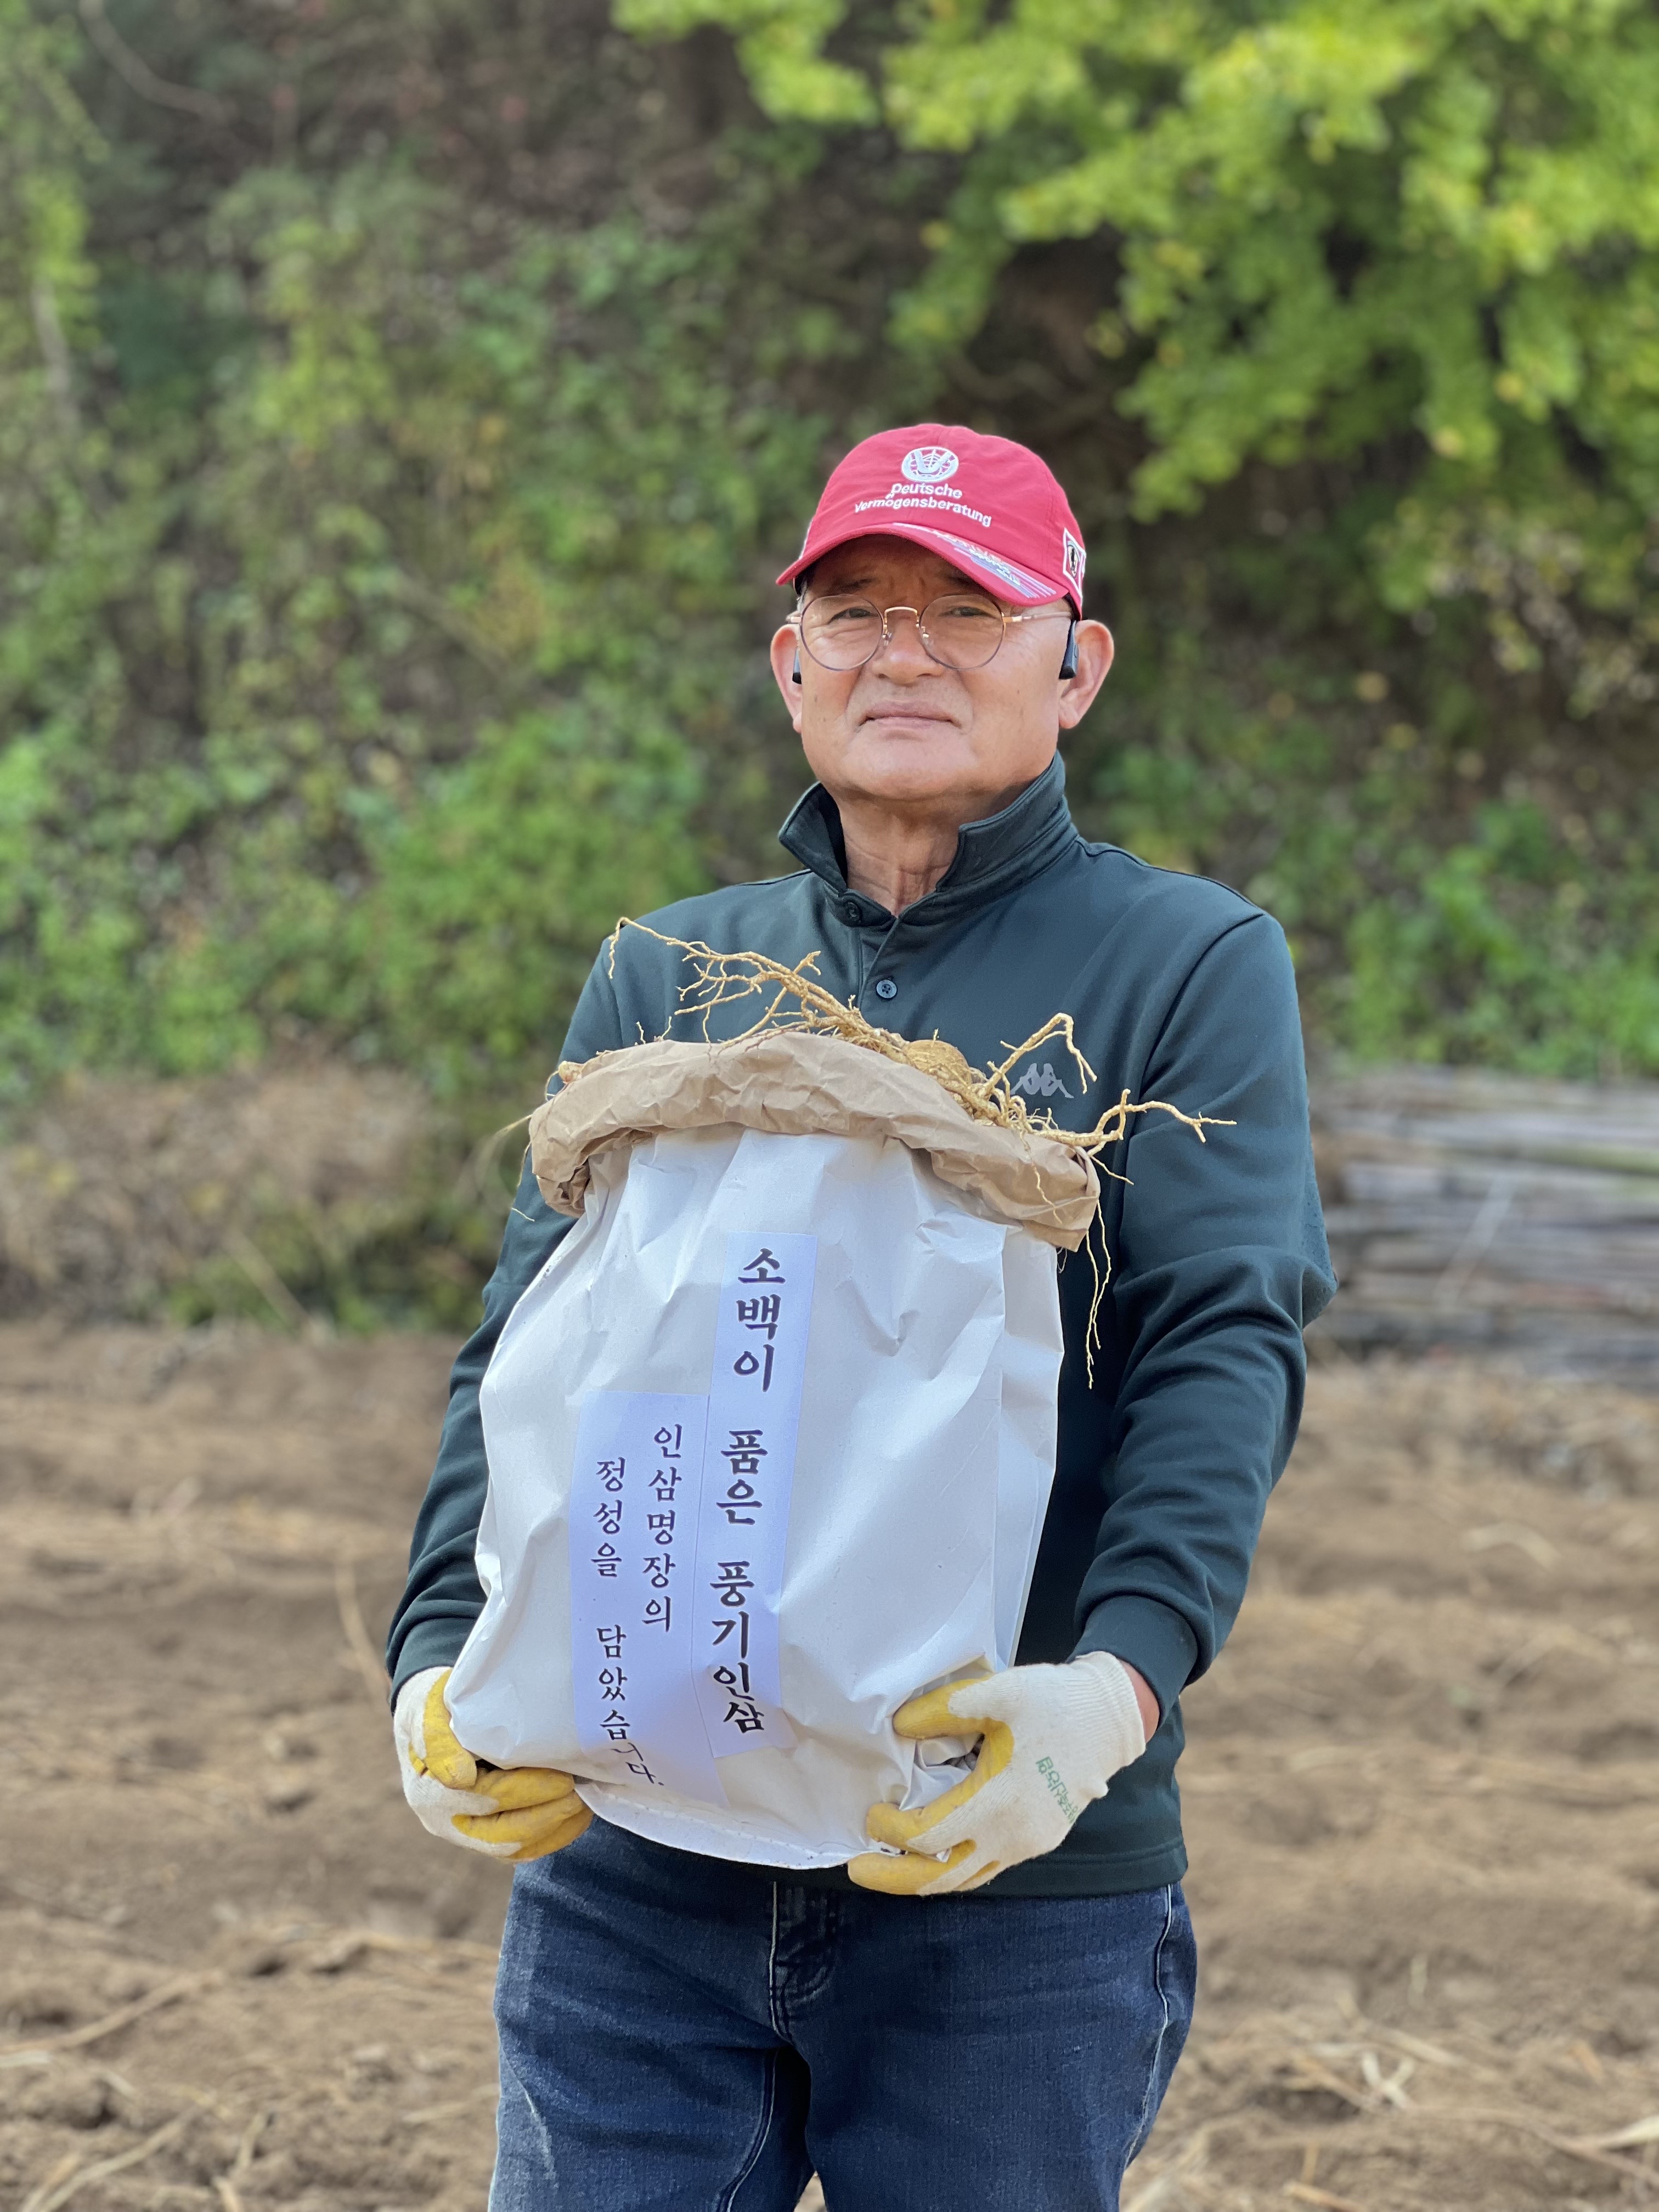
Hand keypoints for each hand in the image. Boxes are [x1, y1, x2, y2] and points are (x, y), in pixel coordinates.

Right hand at [393, 1667, 591, 1860]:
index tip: (563, 1778)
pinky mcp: (483, 1838)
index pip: (485, 1797)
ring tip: (583, 1803)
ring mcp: (463, 1834)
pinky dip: (551, 1837)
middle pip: (501, 1834)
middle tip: (579, 1791)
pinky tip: (576, 1816)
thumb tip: (459, 1778)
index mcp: (428, 1790)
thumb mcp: (430, 1708)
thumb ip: (437, 1738)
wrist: (430, 1719)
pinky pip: (518, 1851)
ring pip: (512, 1849)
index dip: (528, 1791)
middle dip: (547, 1814)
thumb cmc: (438, 1706)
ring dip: (553, 1829)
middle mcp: (443, 1822)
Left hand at [846, 1653, 1147, 1895]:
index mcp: (1001, 1801)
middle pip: (944, 1877)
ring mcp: (1028, 1844)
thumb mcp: (997, 1692)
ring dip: (922, 1880)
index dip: (893, 1830)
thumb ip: (943, 1710)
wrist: (1108, 1719)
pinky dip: (952, 1870)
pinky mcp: (1036, 1842)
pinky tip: (931, 1857)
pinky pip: (985, 1869)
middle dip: (896, 1879)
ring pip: (966, 1880)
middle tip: (856, 1871)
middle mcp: (1014, 1835)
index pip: (932, 1836)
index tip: (871, 1811)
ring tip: (885, 1870)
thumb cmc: (1053, 1703)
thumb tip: (899, 1727)